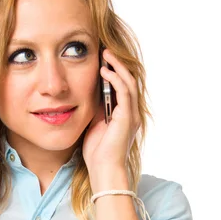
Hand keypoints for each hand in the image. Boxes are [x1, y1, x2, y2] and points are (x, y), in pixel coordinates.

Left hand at [82, 48, 140, 192]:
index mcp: (124, 113)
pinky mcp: (127, 117)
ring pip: (129, 82)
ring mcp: (131, 114)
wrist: (103, 168)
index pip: (122, 86)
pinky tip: (104, 70)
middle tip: (105, 51)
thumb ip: (96, 108)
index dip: (114, 71)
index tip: (102, 59)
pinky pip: (124, 92)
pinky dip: (115, 79)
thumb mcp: (94, 123)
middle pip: (129, 80)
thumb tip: (88, 92)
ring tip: (106, 55)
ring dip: (117, 67)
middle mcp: (131, 112)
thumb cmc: (97, 151)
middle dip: (117, 64)